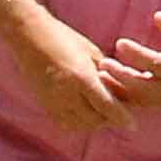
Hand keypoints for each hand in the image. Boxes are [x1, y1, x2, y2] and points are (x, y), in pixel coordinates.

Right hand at [0, 0, 133, 136]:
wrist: (28, 35)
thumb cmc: (63, 38)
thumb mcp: (91, 52)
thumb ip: (107, 74)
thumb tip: (124, 90)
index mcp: (82, 77)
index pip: (107, 106)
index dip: (122, 118)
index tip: (133, 125)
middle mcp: (67, 93)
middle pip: (96, 119)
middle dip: (109, 119)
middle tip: (118, 113)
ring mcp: (53, 101)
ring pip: (81, 124)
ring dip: (94, 122)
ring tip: (101, 113)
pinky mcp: (44, 103)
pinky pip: (65, 122)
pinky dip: (78, 122)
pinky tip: (84, 112)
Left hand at [102, 13, 160, 117]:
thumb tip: (155, 17)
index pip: (156, 64)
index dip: (136, 54)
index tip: (120, 42)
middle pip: (145, 87)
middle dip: (121, 77)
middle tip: (102, 64)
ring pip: (144, 100)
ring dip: (122, 90)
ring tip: (102, 78)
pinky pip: (148, 105)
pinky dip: (131, 99)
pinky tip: (115, 90)